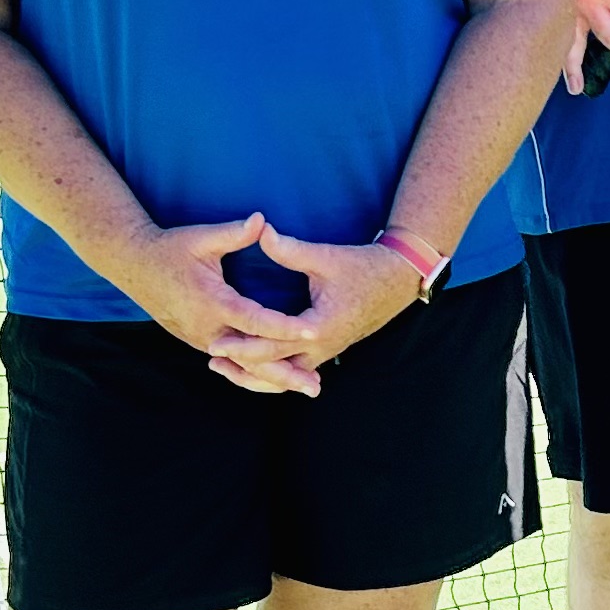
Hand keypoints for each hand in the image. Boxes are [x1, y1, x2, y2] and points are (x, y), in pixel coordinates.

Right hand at [109, 215, 312, 366]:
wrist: (133, 265)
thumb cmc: (170, 249)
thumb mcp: (201, 238)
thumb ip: (233, 232)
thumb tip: (261, 219)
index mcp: (212, 302)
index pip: (254, 320)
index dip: (284, 328)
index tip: (312, 332)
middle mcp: (207, 328)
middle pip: (251, 358)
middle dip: (284, 373)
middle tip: (315, 386)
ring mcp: (201, 339)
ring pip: (241, 366)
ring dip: (273, 378)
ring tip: (306, 386)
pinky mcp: (198, 341)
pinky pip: (231, 362)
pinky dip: (255, 372)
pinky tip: (279, 379)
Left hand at [202, 228, 423, 394]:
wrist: (397, 280)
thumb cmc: (363, 266)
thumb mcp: (325, 257)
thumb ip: (290, 250)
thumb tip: (260, 232)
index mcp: (321, 326)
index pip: (274, 346)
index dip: (242, 345)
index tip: (215, 343)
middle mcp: (323, 346)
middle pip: (276, 368)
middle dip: (242, 366)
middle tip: (212, 359)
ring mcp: (327, 352)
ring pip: (287, 377)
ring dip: (257, 375)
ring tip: (226, 369)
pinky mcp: (327, 350)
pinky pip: (296, 370)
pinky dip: (274, 373)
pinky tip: (254, 367)